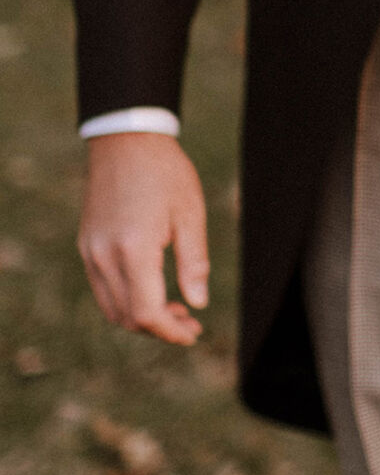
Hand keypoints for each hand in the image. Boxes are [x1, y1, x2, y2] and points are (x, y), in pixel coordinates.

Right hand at [79, 134, 209, 345]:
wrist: (126, 140)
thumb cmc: (165, 172)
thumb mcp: (191, 214)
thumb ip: (194, 262)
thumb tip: (198, 304)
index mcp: (133, 249)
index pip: (146, 312)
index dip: (170, 331)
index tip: (193, 333)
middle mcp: (104, 256)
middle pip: (127, 316)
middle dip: (160, 328)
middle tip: (190, 322)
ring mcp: (90, 252)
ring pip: (112, 307)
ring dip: (142, 317)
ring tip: (176, 308)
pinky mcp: (86, 246)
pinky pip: (103, 288)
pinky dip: (126, 300)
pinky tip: (152, 290)